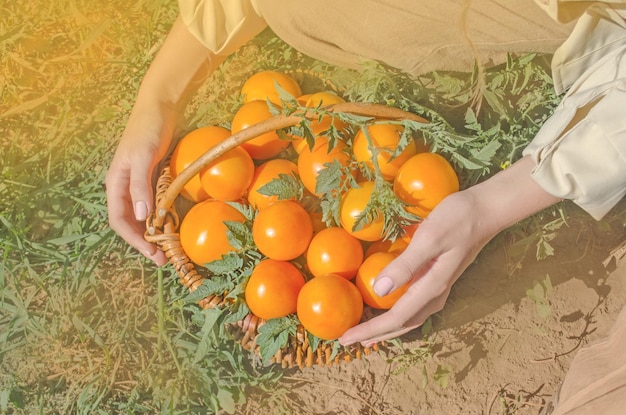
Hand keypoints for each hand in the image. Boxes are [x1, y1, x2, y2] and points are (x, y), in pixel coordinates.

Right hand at [105, 104, 173, 265]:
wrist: (159, 106)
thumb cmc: (148, 128)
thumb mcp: (141, 156)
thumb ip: (140, 185)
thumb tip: (141, 217)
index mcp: (115, 183)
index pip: (119, 220)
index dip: (134, 239)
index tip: (152, 252)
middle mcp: (124, 186)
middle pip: (130, 222)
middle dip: (143, 242)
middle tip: (162, 258)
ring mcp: (138, 183)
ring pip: (142, 215)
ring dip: (152, 232)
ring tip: (167, 248)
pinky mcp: (152, 178)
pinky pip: (153, 204)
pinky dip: (160, 217)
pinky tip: (171, 225)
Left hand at [339, 156, 560, 345]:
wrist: (486, 210)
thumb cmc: (457, 220)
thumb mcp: (429, 239)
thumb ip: (405, 265)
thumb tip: (378, 291)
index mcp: (431, 287)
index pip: (395, 318)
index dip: (369, 330)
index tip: (346, 338)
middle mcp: (435, 293)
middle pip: (402, 324)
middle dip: (375, 334)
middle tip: (349, 340)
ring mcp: (439, 286)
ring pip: (410, 317)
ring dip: (387, 326)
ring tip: (366, 332)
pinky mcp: (438, 276)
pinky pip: (414, 304)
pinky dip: (398, 312)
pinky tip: (388, 304)